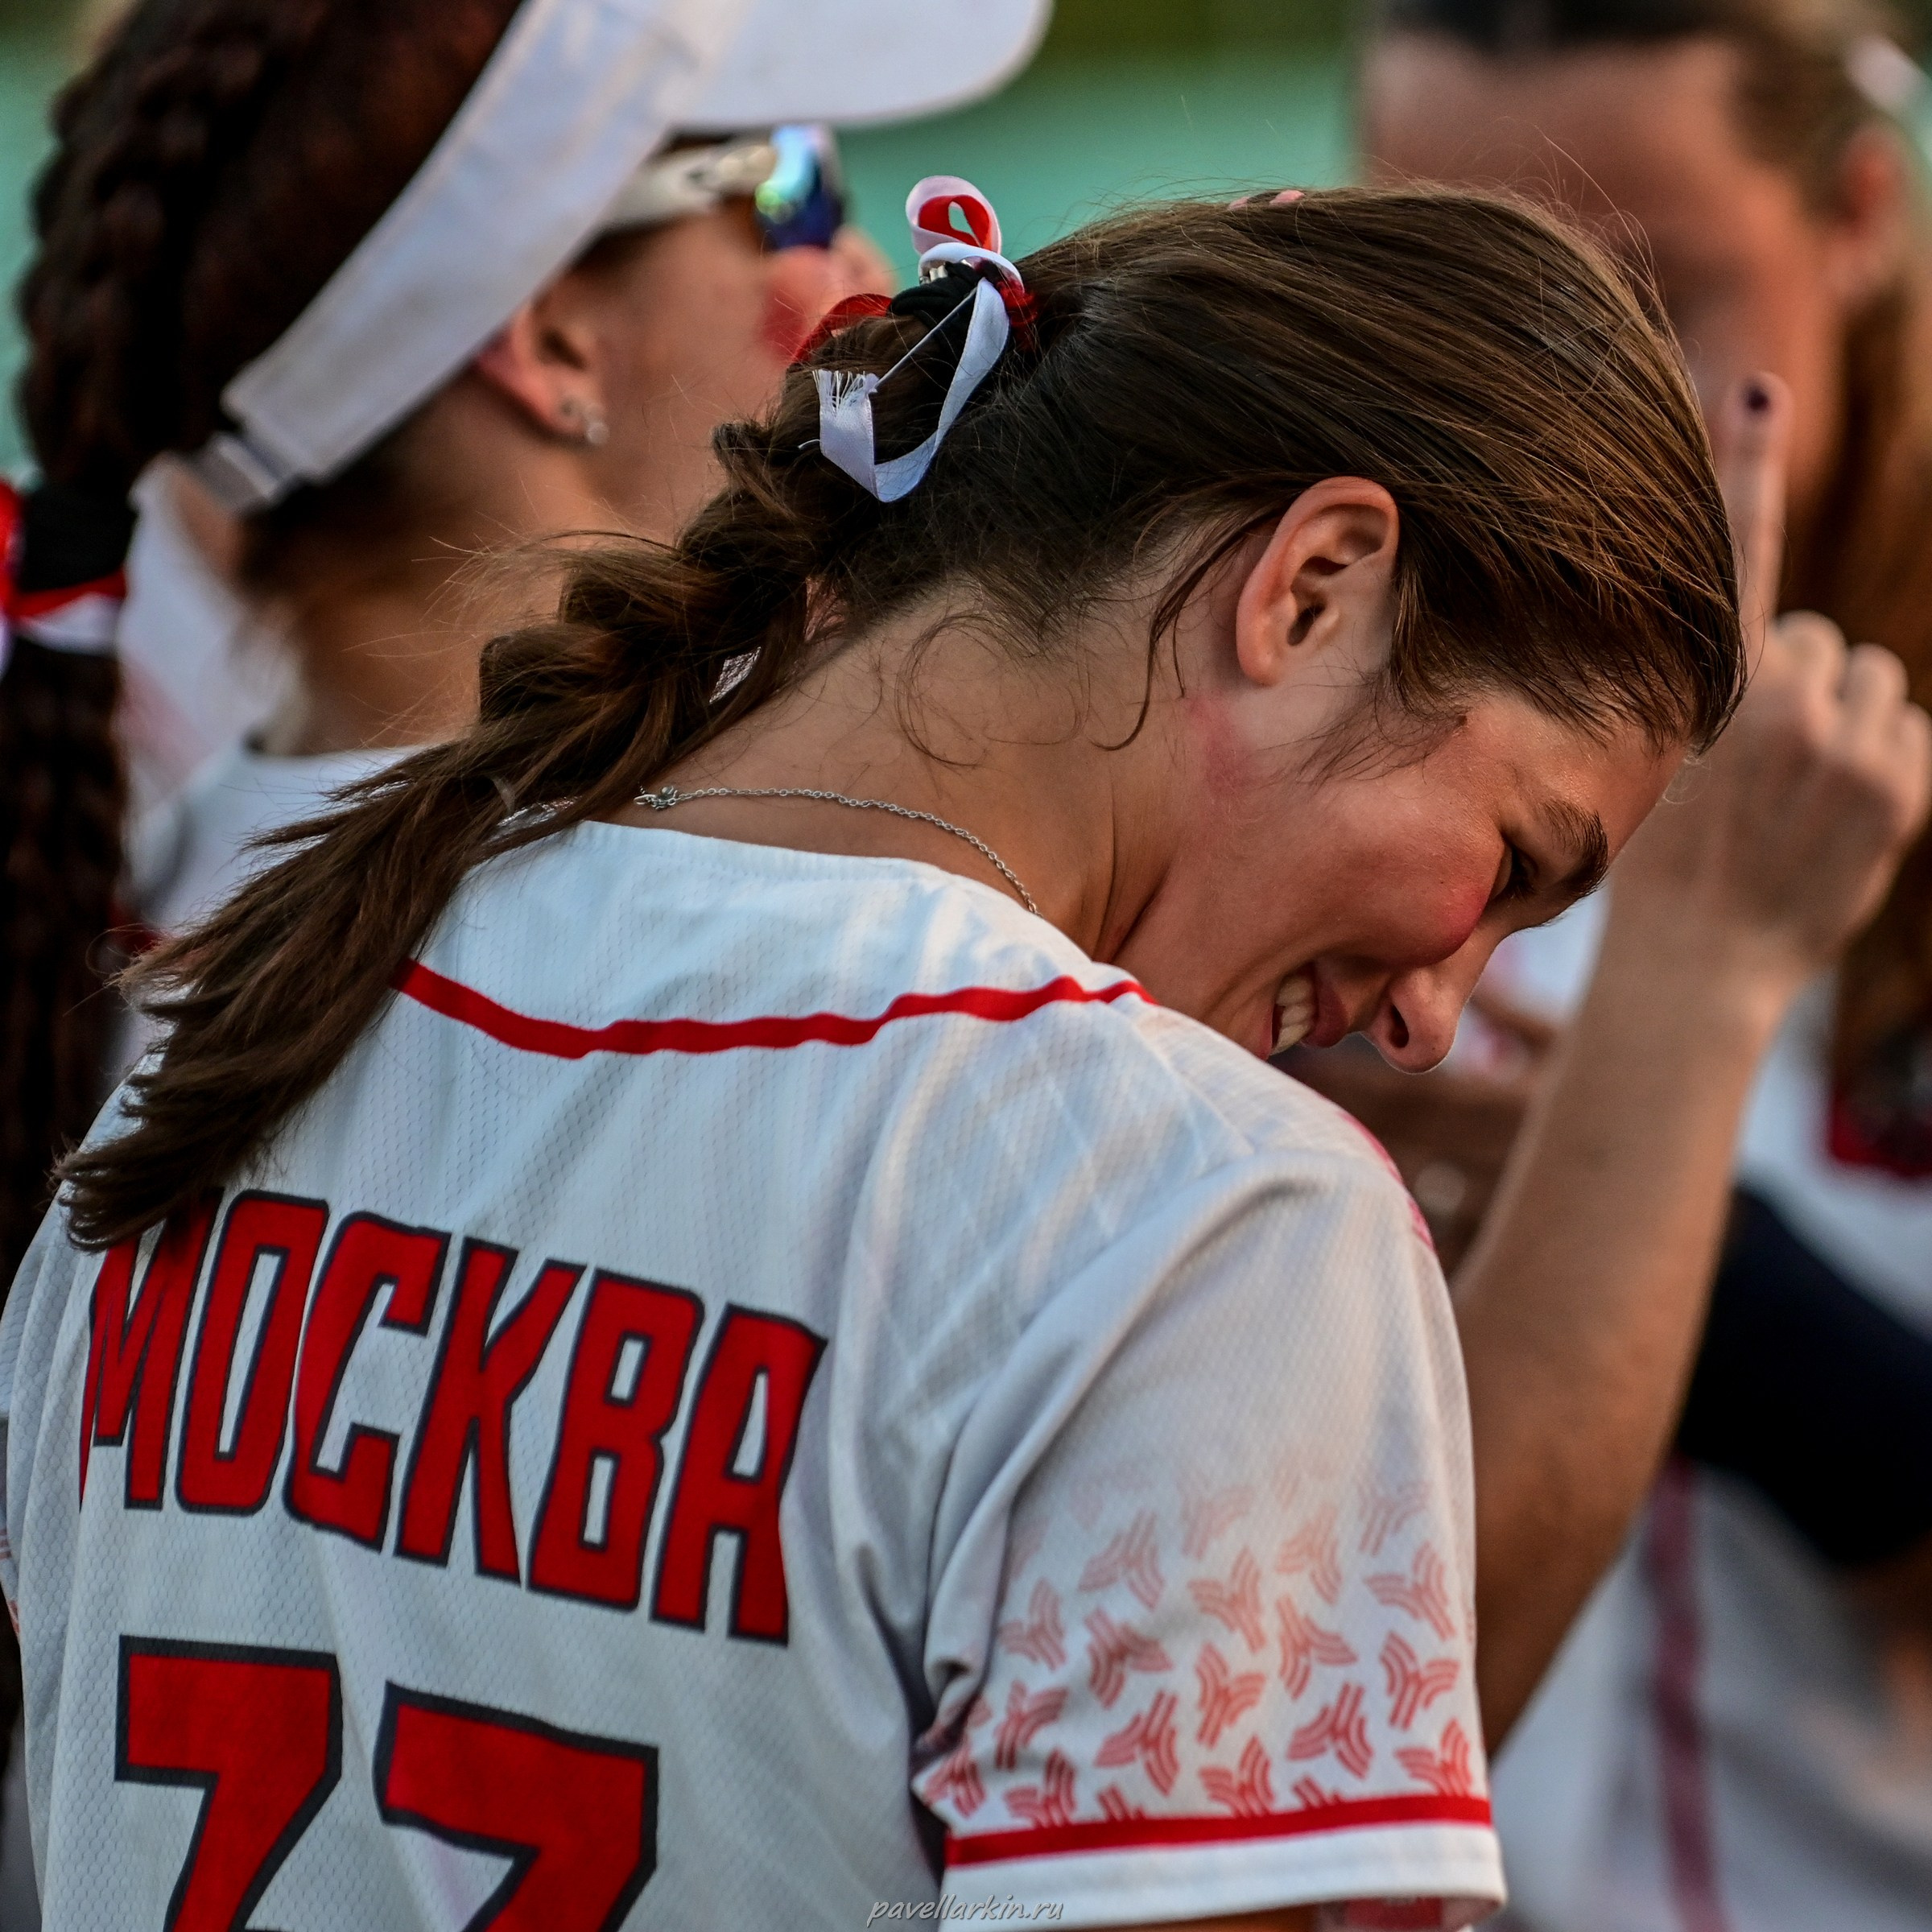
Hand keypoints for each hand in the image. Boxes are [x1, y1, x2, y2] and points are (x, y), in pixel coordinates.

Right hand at [1610, 375, 1931, 1005]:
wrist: (1696, 970)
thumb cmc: (1661, 876)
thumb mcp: (1651, 773)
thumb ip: (1717, 702)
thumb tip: (1778, 660)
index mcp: (1704, 690)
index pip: (1732, 558)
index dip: (1745, 468)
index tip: (1761, 390)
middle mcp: (1776, 699)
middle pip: (1819, 640)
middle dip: (1802, 687)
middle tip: (1760, 767)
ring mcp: (1843, 739)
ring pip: (1870, 680)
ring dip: (1847, 724)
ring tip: (1799, 795)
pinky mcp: (1897, 783)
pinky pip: (1908, 732)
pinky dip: (1885, 769)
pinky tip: (1838, 818)